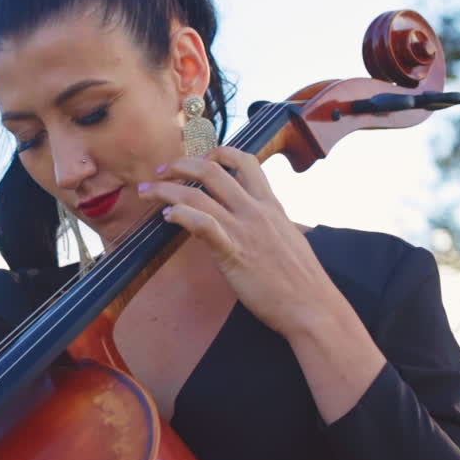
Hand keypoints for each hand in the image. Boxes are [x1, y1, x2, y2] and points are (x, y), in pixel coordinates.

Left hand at [136, 146, 348, 339]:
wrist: (312, 306)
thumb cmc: (301, 280)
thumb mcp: (287, 238)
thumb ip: (266, 224)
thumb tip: (247, 222)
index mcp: (271, 204)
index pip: (244, 161)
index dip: (216, 153)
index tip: (197, 160)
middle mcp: (256, 210)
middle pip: (212, 170)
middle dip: (180, 164)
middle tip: (161, 170)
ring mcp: (244, 230)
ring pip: (198, 195)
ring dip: (166, 189)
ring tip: (147, 191)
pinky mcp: (233, 253)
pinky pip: (202, 224)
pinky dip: (180, 215)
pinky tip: (166, 217)